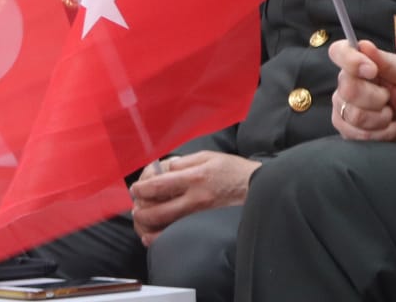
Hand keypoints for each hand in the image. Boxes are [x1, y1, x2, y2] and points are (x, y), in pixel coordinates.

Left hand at [129, 152, 260, 243]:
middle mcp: (195, 199)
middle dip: (140, 209)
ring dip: (146, 225)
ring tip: (141, 219)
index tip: (135, 189)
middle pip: (157, 210)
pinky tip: (152, 236)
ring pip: (164, 227)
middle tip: (136, 205)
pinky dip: (160, 239)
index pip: (158, 185)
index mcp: (194, 177)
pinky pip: (178, 237)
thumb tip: (166, 167)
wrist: (260, 191)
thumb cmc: (235, 172)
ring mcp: (200, 217)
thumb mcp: (210, 157)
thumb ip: (185, 162)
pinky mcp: (205, 228)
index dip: (141, 188)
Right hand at [329, 39, 395, 142]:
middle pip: (348, 90)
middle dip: (377, 98)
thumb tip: (364, 45)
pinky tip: (390, 126)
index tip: (372, 70)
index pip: (339, 52)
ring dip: (381, 118)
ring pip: (354, 115)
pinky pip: (356, 133)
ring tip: (390, 113)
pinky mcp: (345, 126)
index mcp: (359, 63)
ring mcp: (343, 105)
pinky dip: (380, 133)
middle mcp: (346, 82)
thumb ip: (386, 60)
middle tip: (389, 97)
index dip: (351, 60)